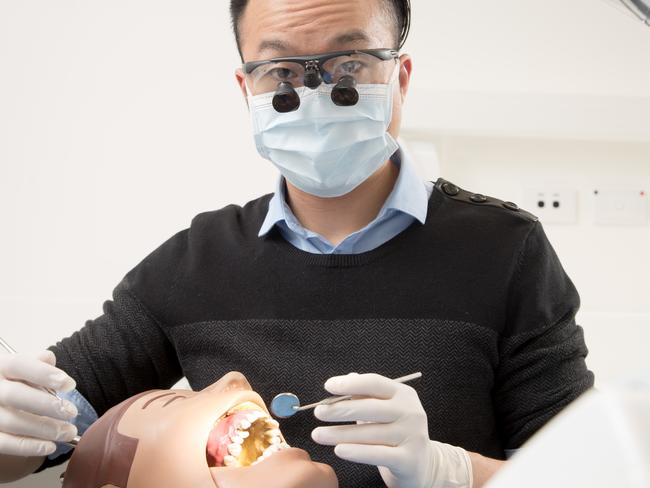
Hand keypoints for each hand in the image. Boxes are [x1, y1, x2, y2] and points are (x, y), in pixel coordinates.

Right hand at [0, 351, 77, 456]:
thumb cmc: (14, 382)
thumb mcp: (22, 368)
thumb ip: (36, 363)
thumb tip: (48, 359)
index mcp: (0, 367)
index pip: (19, 365)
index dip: (45, 374)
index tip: (70, 385)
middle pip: (16, 396)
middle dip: (47, 405)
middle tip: (71, 412)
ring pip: (13, 422)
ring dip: (45, 429)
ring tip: (68, 432)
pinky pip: (5, 443)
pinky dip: (29, 447)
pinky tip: (50, 446)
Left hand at [311, 373, 472, 487]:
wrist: (422, 466)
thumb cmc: (396, 434)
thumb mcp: (385, 410)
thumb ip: (367, 394)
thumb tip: (347, 378)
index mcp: (404, 394)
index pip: (375, 383)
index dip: (350, 384)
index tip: (328, 386)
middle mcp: (411, 412)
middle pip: (371, 407)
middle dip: (340, 409)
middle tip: (318, 413)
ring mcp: (412, 436)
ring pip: (370, 432)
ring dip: (339, 433)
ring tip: (318, 434)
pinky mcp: (409, 459)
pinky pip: (377, 454)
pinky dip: (356, 452)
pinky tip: (339, 450)